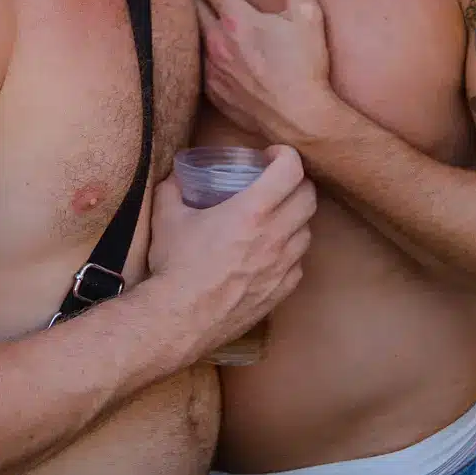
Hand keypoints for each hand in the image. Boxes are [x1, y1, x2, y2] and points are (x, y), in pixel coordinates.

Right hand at [147, 144, 314, 360]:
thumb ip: (172, 188)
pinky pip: (299, 263)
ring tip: (276, 217)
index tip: (272, 155)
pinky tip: (271, 251)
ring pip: (308, 230)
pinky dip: (290, 251)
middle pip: (309, 197)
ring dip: (296, 217)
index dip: (286, 155)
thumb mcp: (166, 215)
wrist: (180, 319)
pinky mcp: (281, 291)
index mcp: (252, 210)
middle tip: (278, 182)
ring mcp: (282, 266)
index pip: (291, 170)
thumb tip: (176, 175)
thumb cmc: (175, 265)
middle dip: (296, 182)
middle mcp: (275, 235)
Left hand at [189, 0, 335, 146]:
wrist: (300, 120)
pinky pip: (199, 68)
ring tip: (186, 15)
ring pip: (193, 39)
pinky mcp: (214, 94)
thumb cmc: (306, 68)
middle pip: (193, 9)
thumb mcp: (308, 17)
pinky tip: (200, 55)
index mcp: (238, 21)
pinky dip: (197, 56)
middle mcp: (218, 43)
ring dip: (190, 24)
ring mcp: (213, 70)